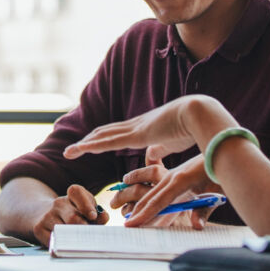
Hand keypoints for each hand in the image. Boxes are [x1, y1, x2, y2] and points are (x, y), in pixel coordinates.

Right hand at [33, 185, 108, 246]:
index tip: (93, 216)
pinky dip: (63, 245)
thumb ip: (98, 214)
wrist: (44, 214)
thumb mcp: (86, 209)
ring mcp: (47, 216)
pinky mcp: (39, 228)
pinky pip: (54, 241)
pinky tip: (68, 245)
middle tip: (90, 237)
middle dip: (84, 229)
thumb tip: (104, 217)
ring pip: (63, 231)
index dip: (86, 204)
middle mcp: (58, 203)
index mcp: (71, 195)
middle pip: (73, 217)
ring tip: (81, 242)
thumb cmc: (73, 214)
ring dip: (74, 239)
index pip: (76, 192)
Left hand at [63, 95, 237, 161]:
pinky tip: (80, 149)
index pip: (119, 133)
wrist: (200, 114)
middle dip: (89, 141)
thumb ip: (160, 149)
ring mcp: (135, 129)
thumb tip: (151, 156)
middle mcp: (136, 125)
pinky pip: (109, 142)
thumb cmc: (193, 128)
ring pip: (102, 136)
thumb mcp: (173, 142)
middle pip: (105, 132)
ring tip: (69, 152)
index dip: (104, 139)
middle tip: (73, 149)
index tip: (91, 144)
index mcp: (145, 127)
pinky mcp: (136, 135)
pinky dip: (92, 146)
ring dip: (84, 144)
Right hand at [124, 156, 221, 228]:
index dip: (144, 215)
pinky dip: (149, 199)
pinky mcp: (175, 175)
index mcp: (180, 181)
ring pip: (151, 192)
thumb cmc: (220, 172)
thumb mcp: (217, 191)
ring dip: (139, 204)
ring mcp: (172, 175)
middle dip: (136, 212)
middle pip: (149, 198)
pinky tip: (143, 205)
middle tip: (125, 227)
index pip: (158, 202)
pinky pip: (159, 189)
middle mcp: (172, 177)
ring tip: (127, 215)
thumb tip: (196, 226)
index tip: (130, 224)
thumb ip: (205, 210)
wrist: (222, 149)